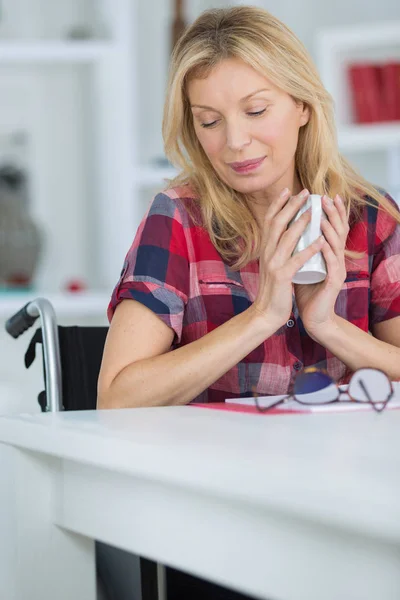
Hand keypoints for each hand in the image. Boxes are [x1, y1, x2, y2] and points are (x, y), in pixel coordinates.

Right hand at [252, 187, 324, 331]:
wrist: (265, 313)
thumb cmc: (273, 290)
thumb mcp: (273, 266)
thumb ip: (277, 251)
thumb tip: (286, 235)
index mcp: (265, 249)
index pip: (269, 221)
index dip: (278, 204)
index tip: (289, 190)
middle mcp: (266, 253)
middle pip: (276, 223)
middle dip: (291, 205)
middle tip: (305, 192)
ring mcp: (273, 264)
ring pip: (286, 238)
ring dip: (300, 222)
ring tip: (313, 210)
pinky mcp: (282, 277)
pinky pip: (297, 260)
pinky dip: (309, 249)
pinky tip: (320, 241)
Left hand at [294, 194, 348, 338]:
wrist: (313, 317)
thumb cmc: (306, 291)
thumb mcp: (300, 265)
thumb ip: (297, 251)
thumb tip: (284, 233)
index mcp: (329, 254)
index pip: (332, 228)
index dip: (330, 211)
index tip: (321, 194)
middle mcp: (336, 259)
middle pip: (339, 231)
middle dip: (332, 213)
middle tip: (324, 198)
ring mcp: (337, 270)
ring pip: (336, 245)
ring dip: (330, 228)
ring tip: (322, 214)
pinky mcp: (334, 282)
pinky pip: (332, 263)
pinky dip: (327, 251)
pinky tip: (322, 241)